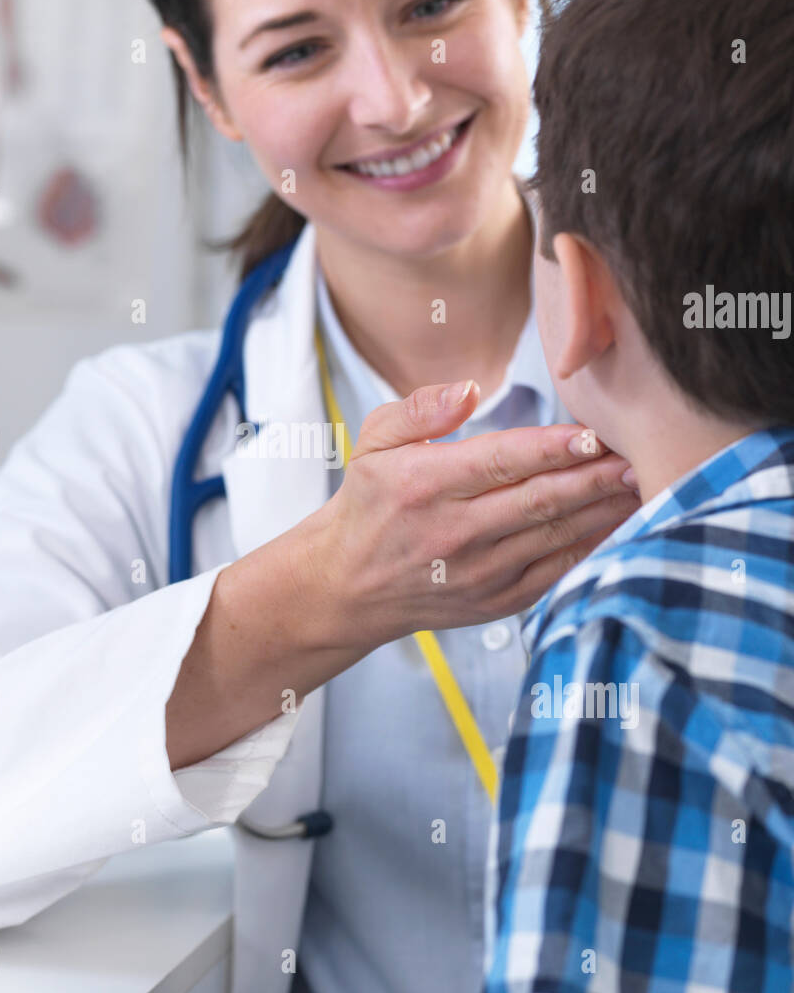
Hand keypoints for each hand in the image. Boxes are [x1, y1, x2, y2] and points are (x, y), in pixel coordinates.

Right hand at [301, 380, 638, 648]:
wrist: (349, 586)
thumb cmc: (370, 504)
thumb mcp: (373, 441)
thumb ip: (419, 409)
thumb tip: (468, 390)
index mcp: (424, 485)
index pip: (501, 462)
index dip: (552, 448)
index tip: (594, 433)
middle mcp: (454, 532)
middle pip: (540, 500)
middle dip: (595, 476)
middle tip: (639, 454)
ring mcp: (480, 572)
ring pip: (556, 535)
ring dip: (604, 510)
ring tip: (644, 483)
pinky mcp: (498, 601)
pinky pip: (557, 571)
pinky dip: (593, 548)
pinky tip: (621, 524)